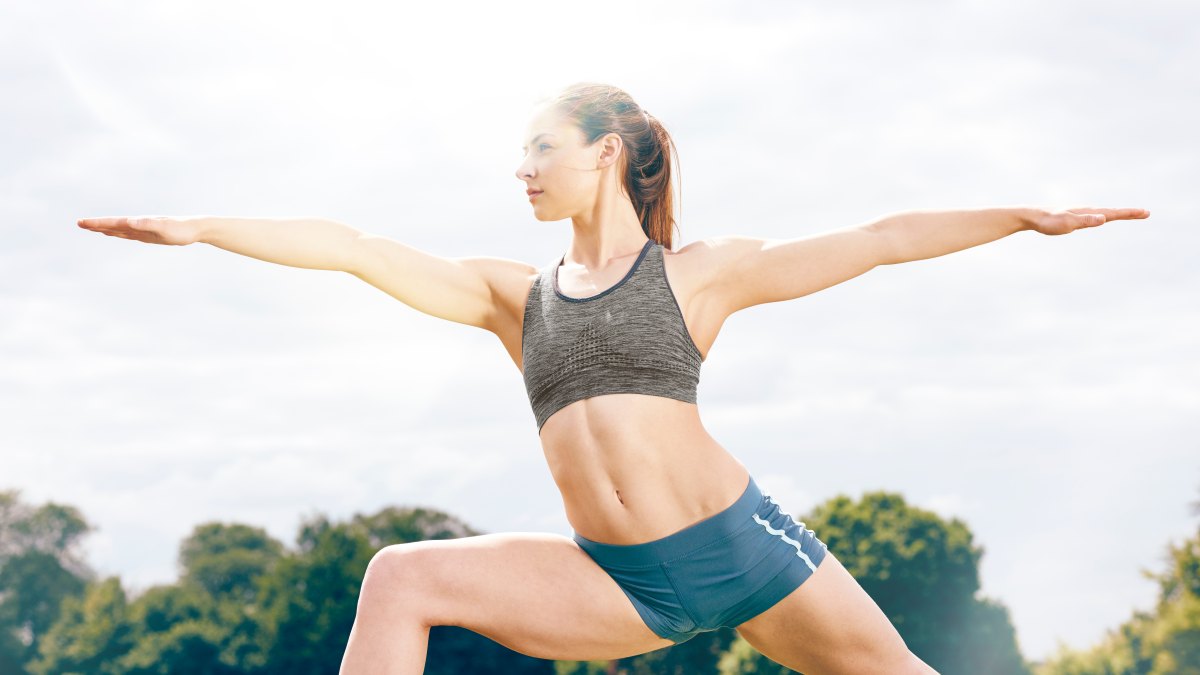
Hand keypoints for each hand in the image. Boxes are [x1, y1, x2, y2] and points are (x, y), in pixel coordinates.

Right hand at [76, 215, 201, 245]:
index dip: (97, 223)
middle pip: (113, 225)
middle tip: (79, 223)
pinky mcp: (149, 235)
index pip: (114, 222)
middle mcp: (139, 225)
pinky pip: (130, 234)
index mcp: (139, 222)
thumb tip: (129, 221)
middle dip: (96, 225)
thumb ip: (147, 224)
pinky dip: (119, 233)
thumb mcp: (164, 228)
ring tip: (91, 228)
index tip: (81, 222)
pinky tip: (115, 233)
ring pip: (120, 229)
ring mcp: (143, 230)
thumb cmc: (181, 229)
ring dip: (105, 228)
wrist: (196, 229)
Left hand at [1028, 207, 1150, 235]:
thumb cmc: (1048, 222)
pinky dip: (1106, 216)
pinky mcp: (1075, 217)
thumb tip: (1104, 218)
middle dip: (1130, 213)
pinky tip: (1104, 217)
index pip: (1114, 213)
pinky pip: (1095, 216)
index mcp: (1089, 212)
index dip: (1130, 213)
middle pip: (1113, 211)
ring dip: (1120, 213)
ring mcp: (1082, 213)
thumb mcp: (1067, 223)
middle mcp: (1088, 210)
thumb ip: (1085, 221)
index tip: (1145, 212)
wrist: (1032, 216)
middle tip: (1146, 213)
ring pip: (1105, 213)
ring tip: (1132, 214)